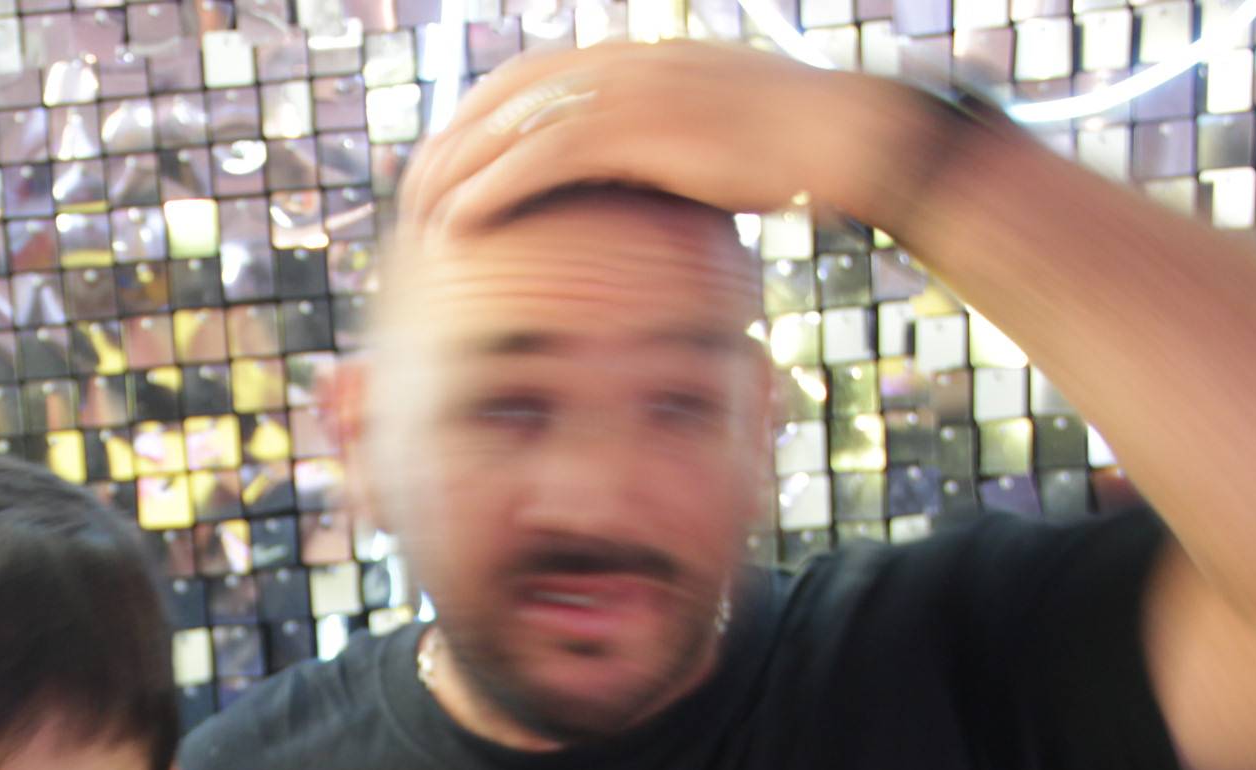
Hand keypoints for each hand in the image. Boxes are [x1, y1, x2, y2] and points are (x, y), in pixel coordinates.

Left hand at [397, 41, 929, 245]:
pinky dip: (490, 191)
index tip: (441, 167)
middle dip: (446, 148)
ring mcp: (624, 88)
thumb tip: (634, 190)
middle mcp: (617, 61)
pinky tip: (456, 226)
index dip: (472, 124)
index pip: (522, 81)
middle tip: (410, 199)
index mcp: (629, 57)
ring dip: (453, 175)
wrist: (845, 136)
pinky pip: (539, 160)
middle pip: (499, 100)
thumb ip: (656, 150)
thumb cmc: (790, 152)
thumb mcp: (708, 139)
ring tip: (417, 221)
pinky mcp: (636, 127)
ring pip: (508, 129)